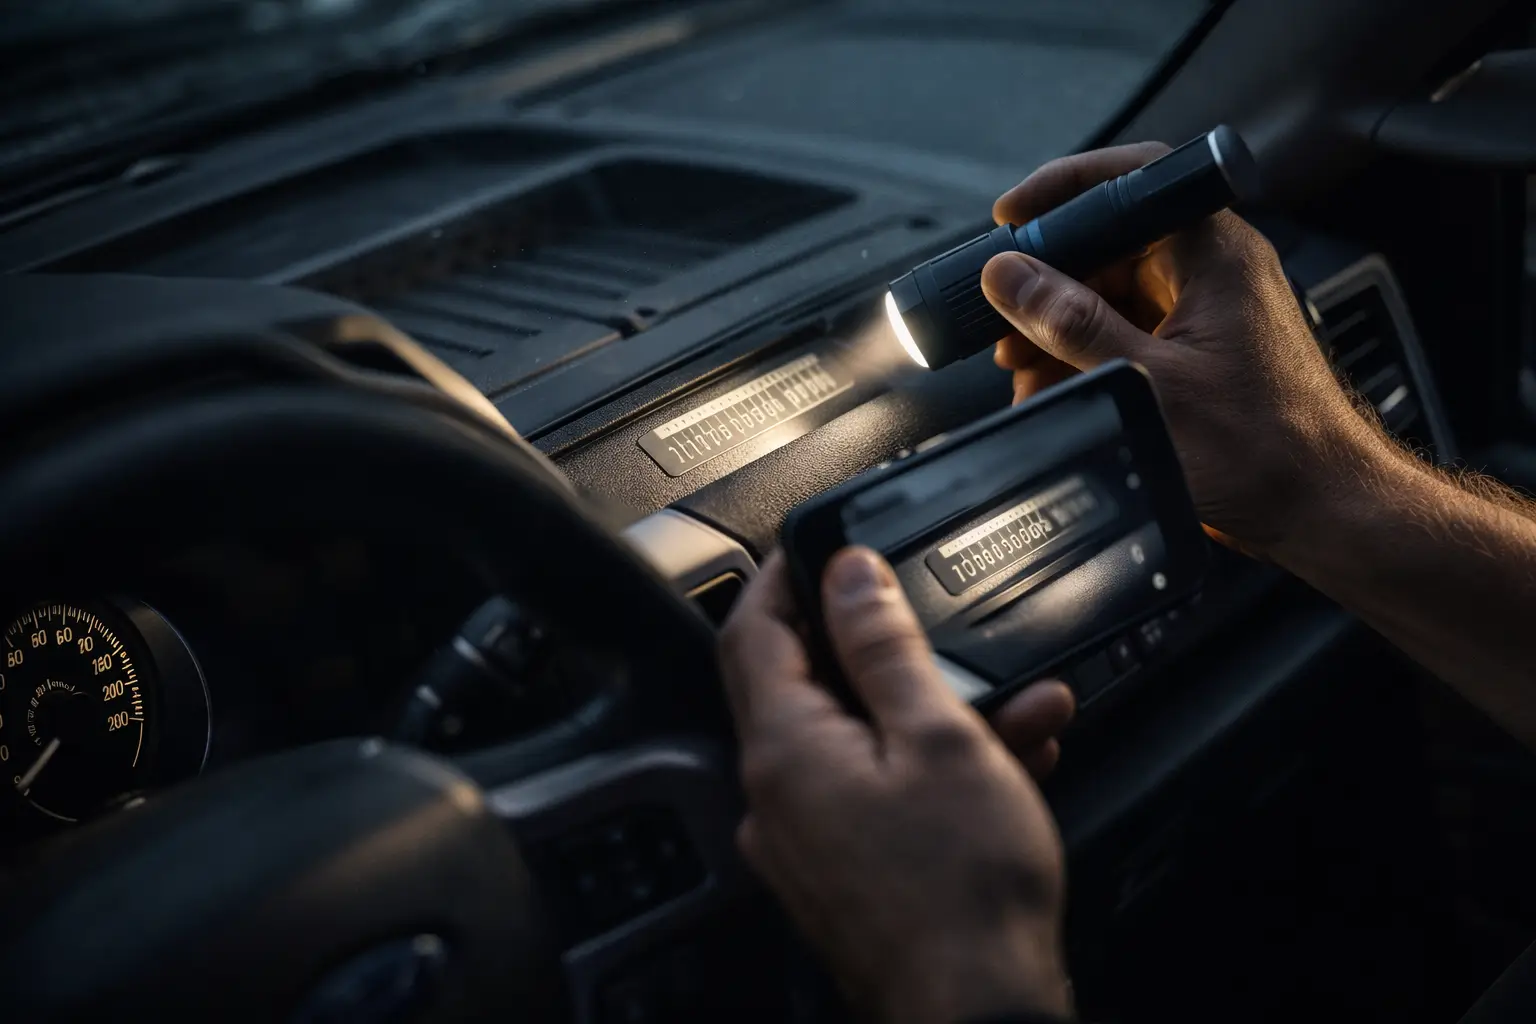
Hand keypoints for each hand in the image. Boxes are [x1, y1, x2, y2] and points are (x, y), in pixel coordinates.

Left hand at [718, 549, 1072, 1023]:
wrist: (978, 1011)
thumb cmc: (962, 892)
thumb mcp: (937, 736)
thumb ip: (884, 646)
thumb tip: (848, 574)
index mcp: (784, 749)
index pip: (752, 630)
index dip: (782, 575)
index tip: (817, 544)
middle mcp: (777, 795)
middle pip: (803, 683)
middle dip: (877, 645)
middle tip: (922, 618)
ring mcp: (806, 840)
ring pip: (858, 741)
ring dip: (928, 710)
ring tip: (1014, 704)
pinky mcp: (841, 873)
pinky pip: (875, 793)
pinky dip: (927, 767)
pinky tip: (1003, 763)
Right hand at [982, 142, 1391, 559]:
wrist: (1320, 507)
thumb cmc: (1264, 448)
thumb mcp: (1146, 383)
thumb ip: (1072, 324)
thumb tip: (1010, 277)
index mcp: (1215, 253)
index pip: (1134, 179)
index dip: (1066, 188)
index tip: (1013, 218)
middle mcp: (1214, 269)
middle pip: (1112, 241)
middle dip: (1049, 279)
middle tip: (1003, 313)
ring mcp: (1208, 309)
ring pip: (1114, 291)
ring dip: (1061, 325)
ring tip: (1021, 364)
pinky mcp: (1200, 349)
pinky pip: (1129, 332)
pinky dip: (1087, 354)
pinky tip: (1054, 387)